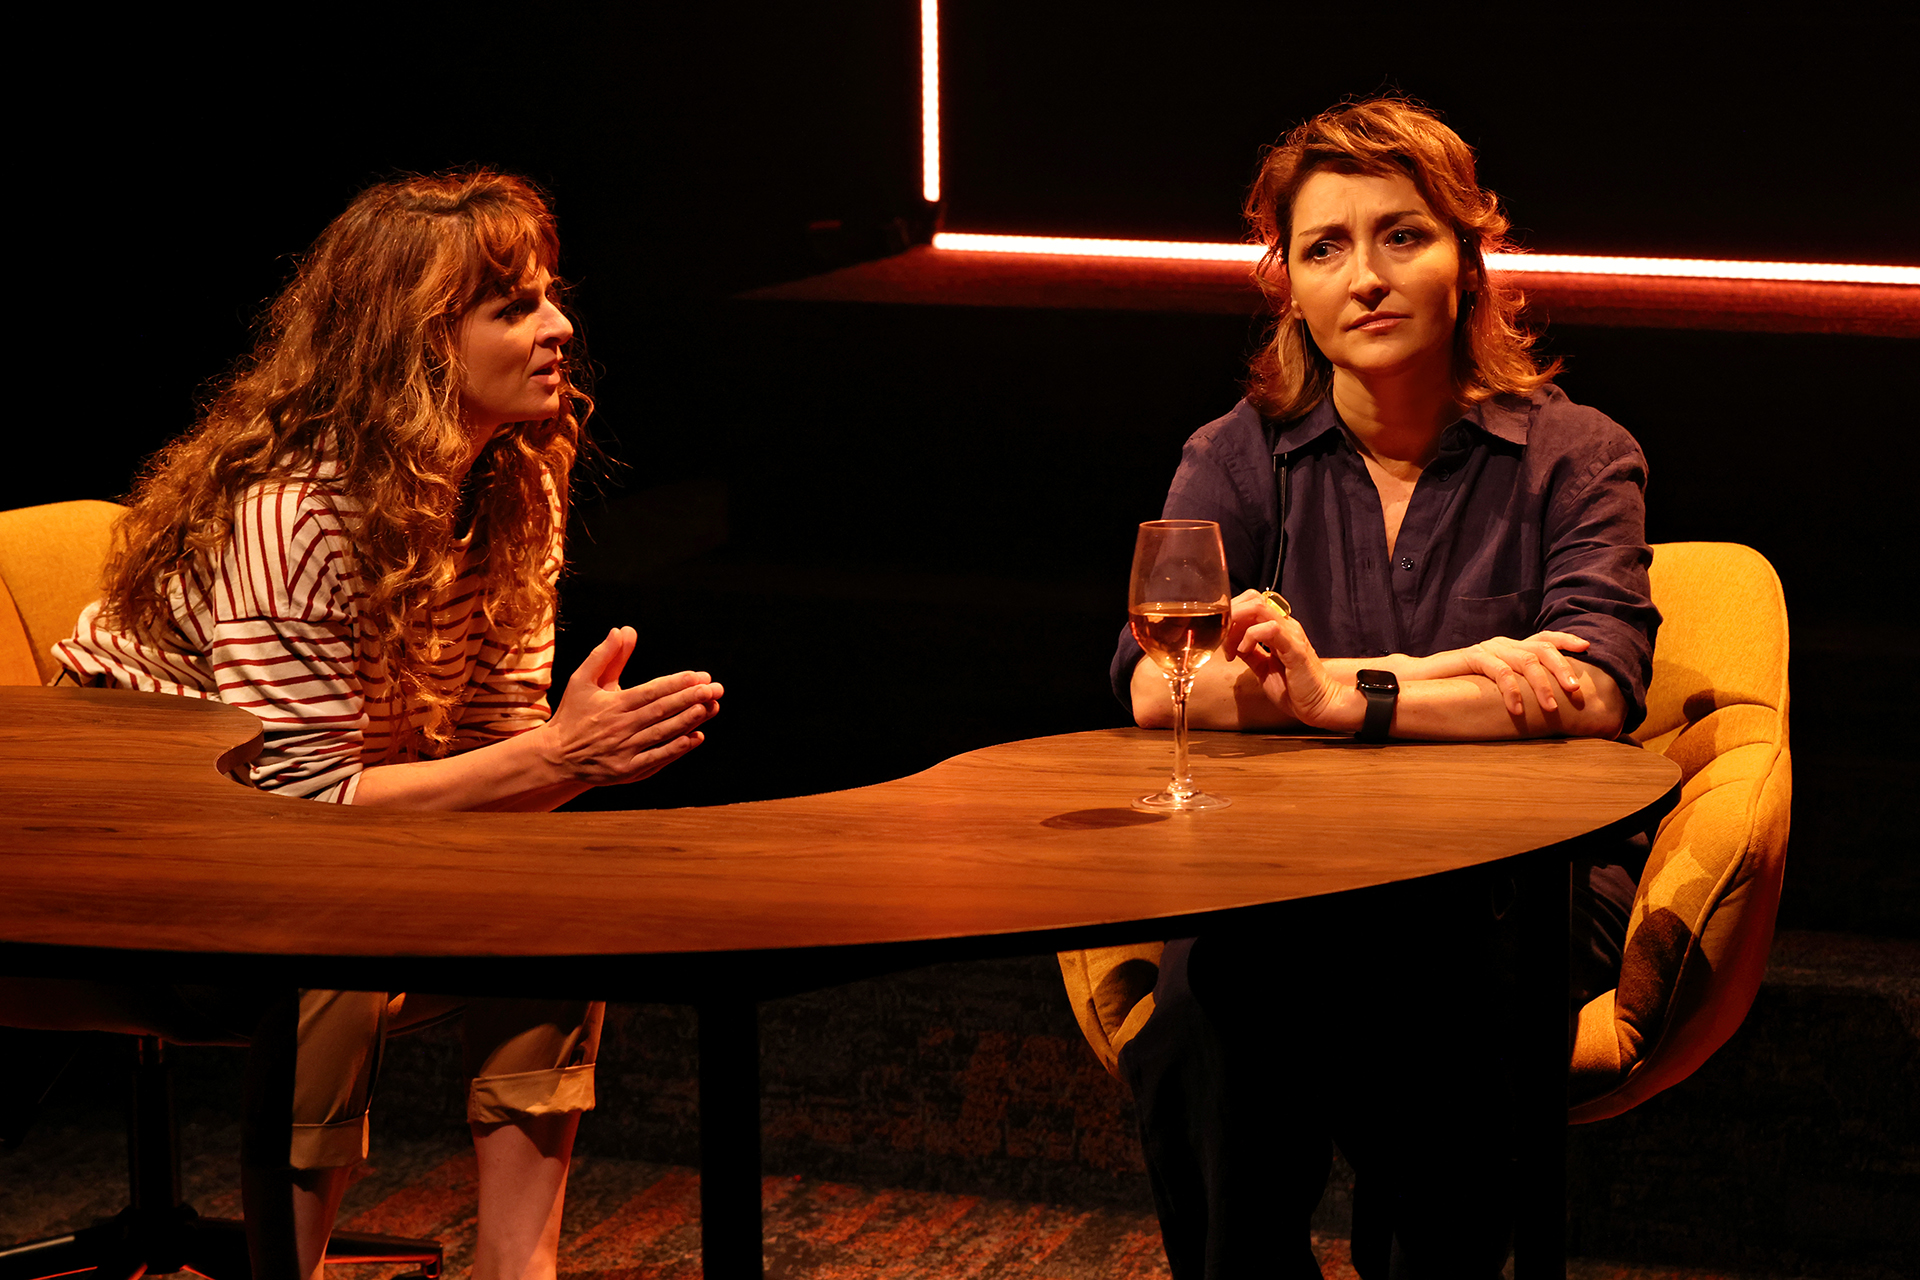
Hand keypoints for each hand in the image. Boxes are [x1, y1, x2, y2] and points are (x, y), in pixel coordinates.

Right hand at [540, 627, 722, 786]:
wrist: (555, 755)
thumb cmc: (573, 713)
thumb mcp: (582, 680)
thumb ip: (604, 655)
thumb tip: (622, 630)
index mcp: (612, 704)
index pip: (651, 691)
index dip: (677, 683)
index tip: (699, 675)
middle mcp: (620, 727)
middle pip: (661, 711)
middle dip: (690, 699)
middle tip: (715, 689)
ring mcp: (624, 751)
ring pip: (662, 734)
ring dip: (688, 721)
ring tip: (711, 708)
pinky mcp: (626, 771)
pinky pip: (656, 758)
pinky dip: (677, 749)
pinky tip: (696, 737)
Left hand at [1226, 590, 1356, 729]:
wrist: (1319, 705)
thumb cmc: (1294, 690)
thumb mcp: (1263, 668)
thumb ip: (1250, 653)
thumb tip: (1233, 643)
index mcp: (1279, 629)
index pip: (1252, 603)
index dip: (1233, 614)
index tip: (1221, 637)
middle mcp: (1286, 626)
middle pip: (1253, 599)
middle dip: (1231, 614)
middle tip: (1221, 639)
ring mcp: (1291, 634)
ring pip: (1258, 608)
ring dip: (1236, 624)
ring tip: (1230, 648)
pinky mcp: (1295, 648)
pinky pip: (1269, 629)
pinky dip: (1249, 637)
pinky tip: (1243, 652)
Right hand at [1446, 631, 1589, 716]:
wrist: (1421, 681)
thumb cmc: (1461, 687)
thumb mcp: (1494, 686)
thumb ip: (1516, 686)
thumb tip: (1550, 705)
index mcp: (1511, 648)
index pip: (1544, 638)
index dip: (1566, 640)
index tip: (1586, 647)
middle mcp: (1503, 644)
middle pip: (1542, 648)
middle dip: (1562, 668)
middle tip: (1576, 691)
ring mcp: (1488, 649)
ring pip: (1526, 660)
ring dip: (1542, 685)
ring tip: (1551, 708)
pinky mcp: (1472, 657)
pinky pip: (1499, 671)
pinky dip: (1511, 691)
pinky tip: (1517, 710)